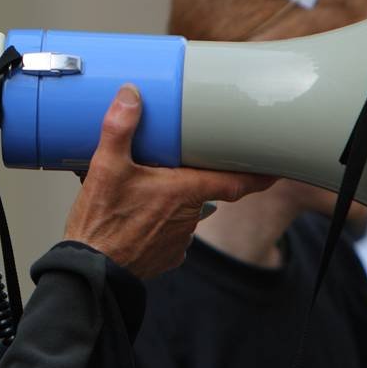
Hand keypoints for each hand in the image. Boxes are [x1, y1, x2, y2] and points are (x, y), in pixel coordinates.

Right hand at [64, 84, 275, 277]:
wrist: (91, 271)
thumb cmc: (102, 223)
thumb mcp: (106, 168)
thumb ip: (119, 129)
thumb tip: (130, 97)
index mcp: (183, 192)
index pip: (234, 182)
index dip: (257, 175)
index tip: (275, 168)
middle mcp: (189, 217)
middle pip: (200, 191)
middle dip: (188, 179)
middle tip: (165, 167)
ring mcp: (179, 240)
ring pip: (183, 212)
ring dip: (170, 202)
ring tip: (140, 194)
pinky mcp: (166, 256)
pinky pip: (170, 233)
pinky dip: (159, 224)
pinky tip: (137, 219)